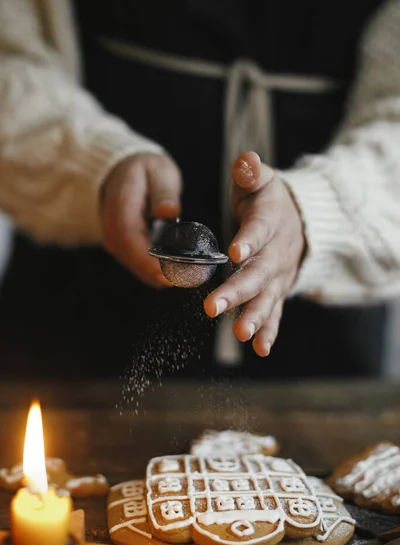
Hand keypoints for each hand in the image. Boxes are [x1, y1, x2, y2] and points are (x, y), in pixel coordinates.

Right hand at [100, 153, 180, 287]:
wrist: (123, 171)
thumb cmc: (144, 171)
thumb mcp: (159, 171)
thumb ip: (164, 192)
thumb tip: (168, 210)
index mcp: (121, 204)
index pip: (129, 237)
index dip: (147, 260)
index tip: (167, 274)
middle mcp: (111, 225)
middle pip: (130, 257)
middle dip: (155, 273)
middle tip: (183, 281)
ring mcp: (114, 237)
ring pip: (131, 264)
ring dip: (155, 276)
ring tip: (181, 280)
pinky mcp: (120, 245)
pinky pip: (134, 263)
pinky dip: (152, 272)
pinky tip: (170, 275)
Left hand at [204, 151, 304, 356]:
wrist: (301, 222)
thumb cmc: (270, 200)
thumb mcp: (261, 179)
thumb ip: (250, 172)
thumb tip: (245, 161)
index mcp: (270, 222)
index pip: (259, 231)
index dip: (248, 240)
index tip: (234, 252)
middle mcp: (277, 253)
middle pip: (258, 273)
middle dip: (237, 291)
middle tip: (213, 308)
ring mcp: (279, 275)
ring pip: (267, 298)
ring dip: (254, 317)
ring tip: (240, 334)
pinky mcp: (278, 290)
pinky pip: (275, 312)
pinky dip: (269, 330)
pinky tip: (260, 349)